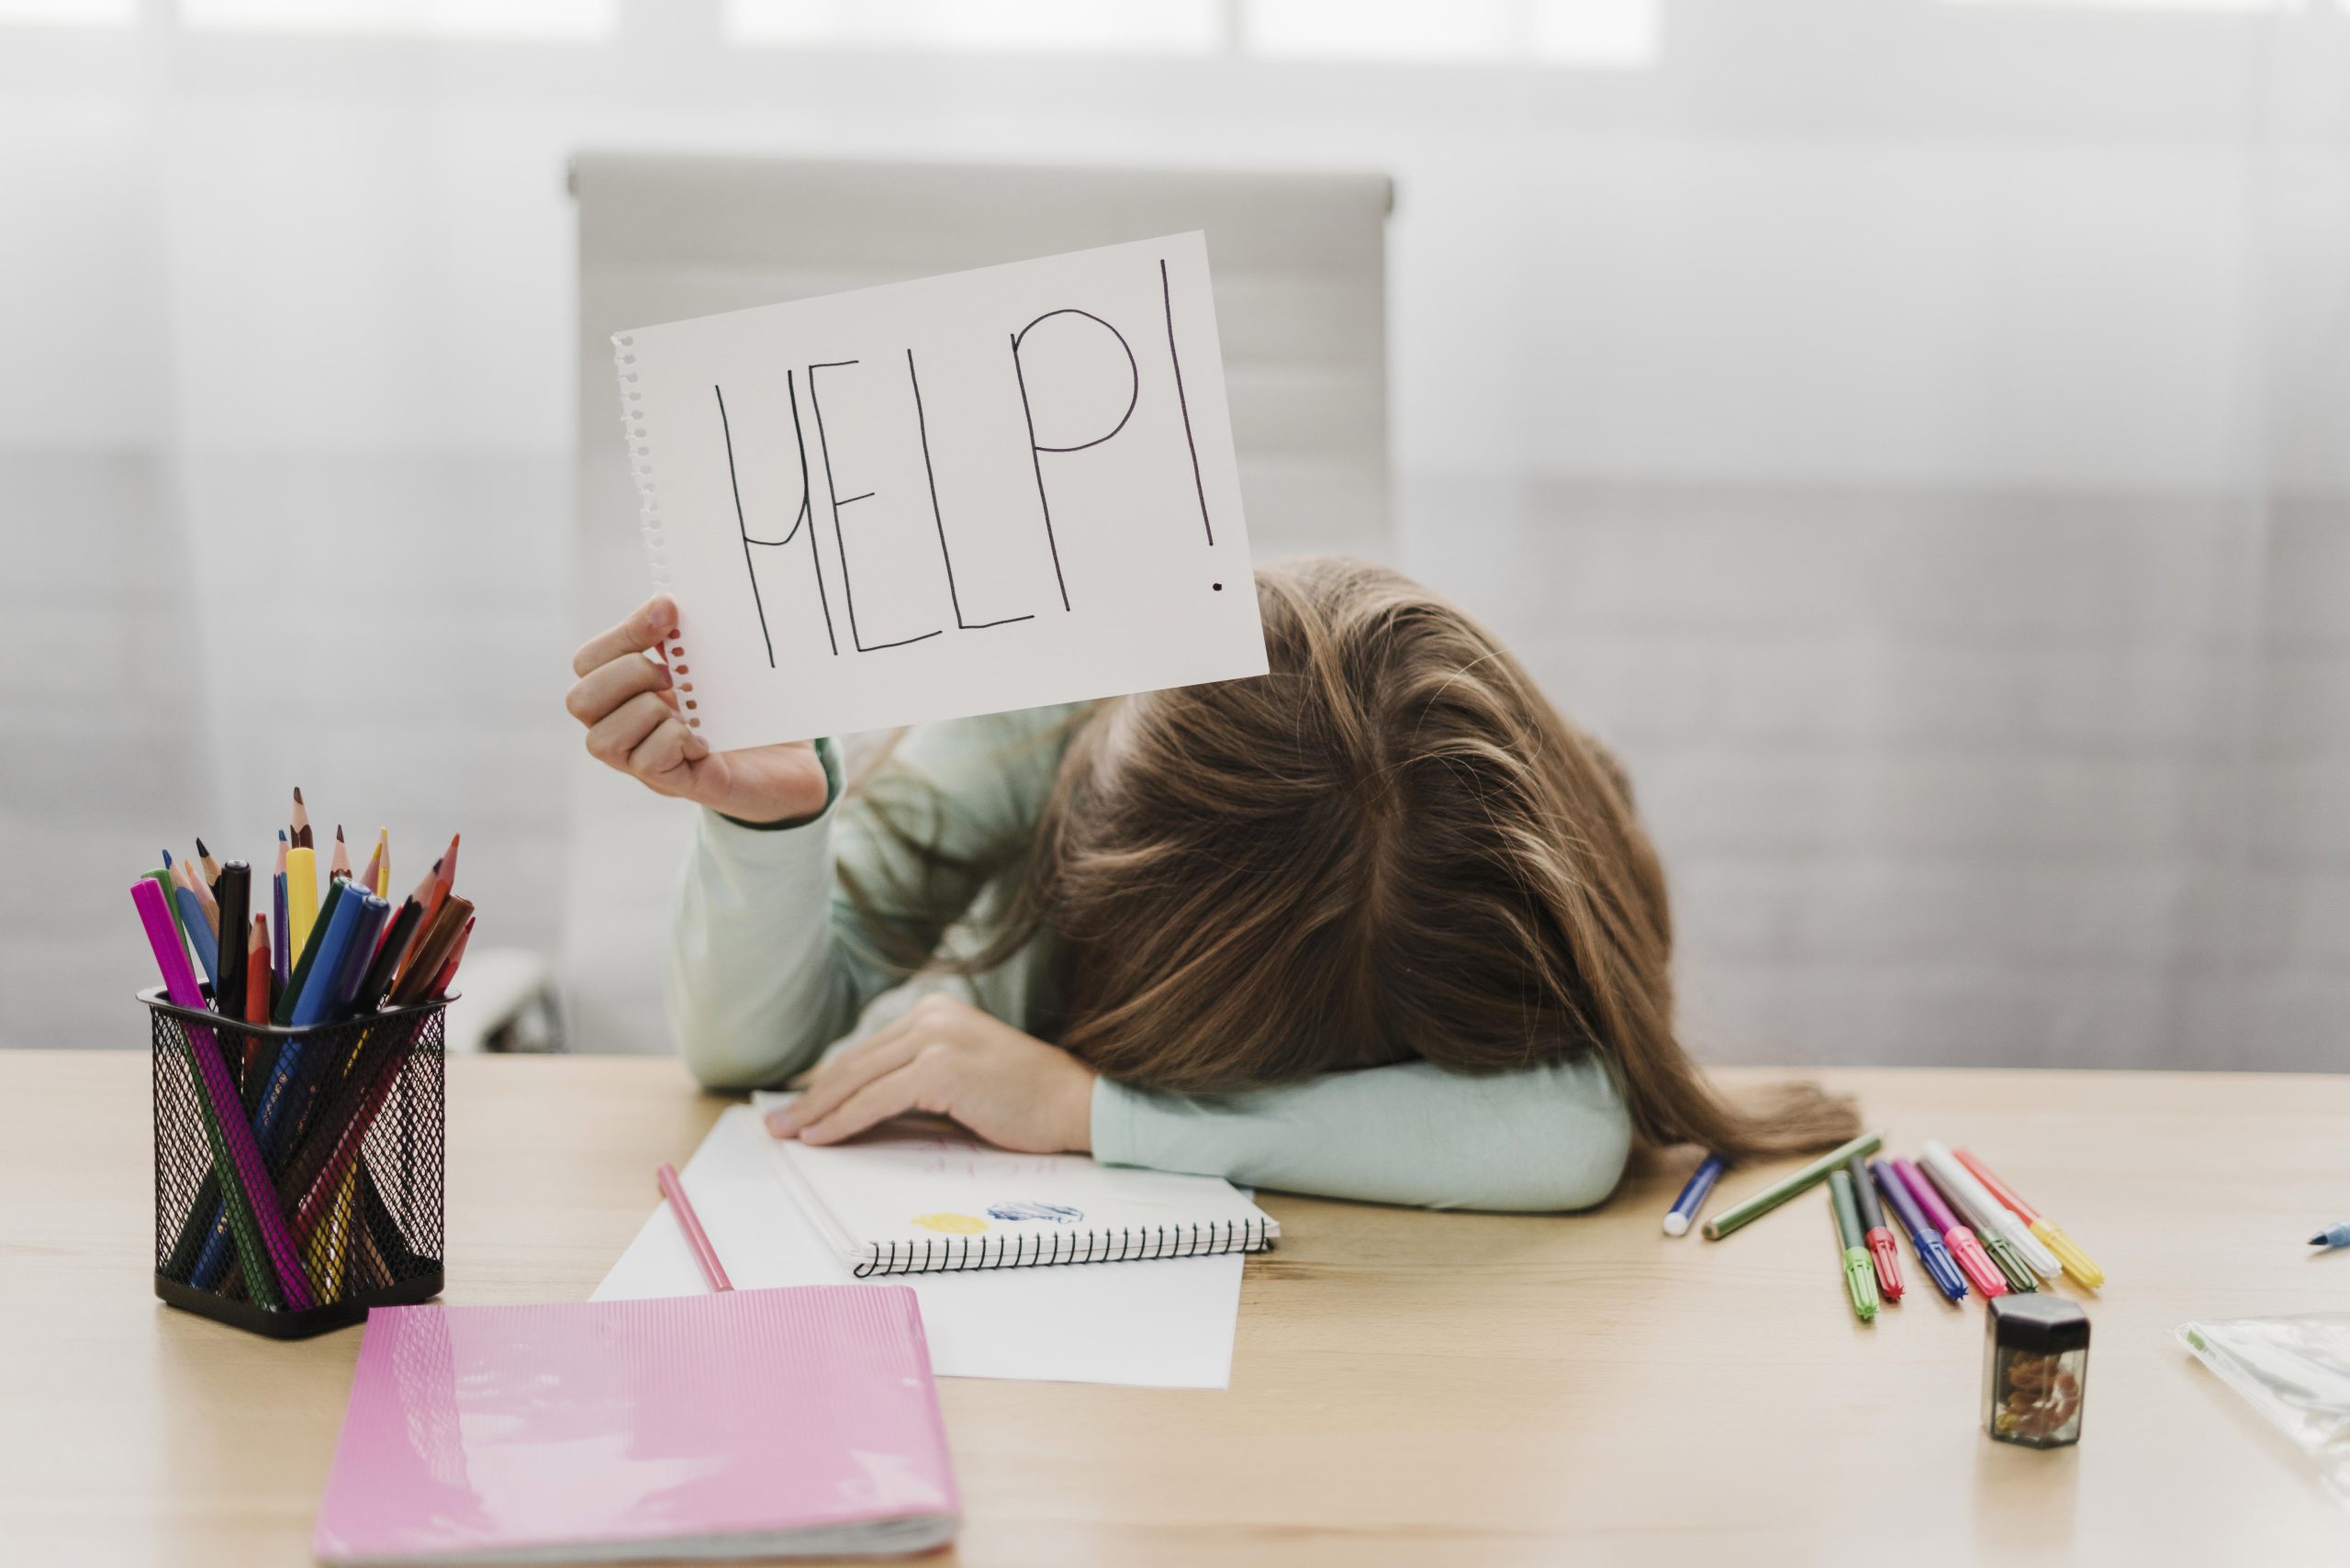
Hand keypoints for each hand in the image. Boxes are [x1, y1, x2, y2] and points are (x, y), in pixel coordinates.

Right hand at [565, 595, 829, 824]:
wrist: (791, 762)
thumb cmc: (748, 709)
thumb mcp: (714, 664)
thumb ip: (684, 637)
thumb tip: (665, 605)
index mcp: (628, 692)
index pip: (588, 661)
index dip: (623, 633)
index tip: (670, 612)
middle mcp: (625, 730)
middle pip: (579, 701)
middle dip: (628, 674)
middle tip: (673, 674)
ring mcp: (643, 762)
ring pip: (602, 739)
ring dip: (649, 711)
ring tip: (688, 710)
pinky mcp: (675, 784)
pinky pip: (646, 763)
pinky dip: (675, 741)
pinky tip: (704, 739)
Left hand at [767, 995, 1096, 1154]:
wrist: (1074, 1103)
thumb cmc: (1023, 1101)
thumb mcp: (960, 1080)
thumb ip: (913, 1084)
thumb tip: (857, 1112)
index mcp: (934, 1012)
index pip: (866, 1051)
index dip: (826, 1082)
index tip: (798, 1107)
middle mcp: (931, 1016)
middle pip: (854, 1062)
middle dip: (811, 1096)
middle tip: (777, 1123)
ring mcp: (936, 1038)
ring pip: (857, 1079)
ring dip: (817, 1110)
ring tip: (788, 1133)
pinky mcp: (941, 1068)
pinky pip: (876, 1099)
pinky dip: (843, 1121)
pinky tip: (821, 1137)